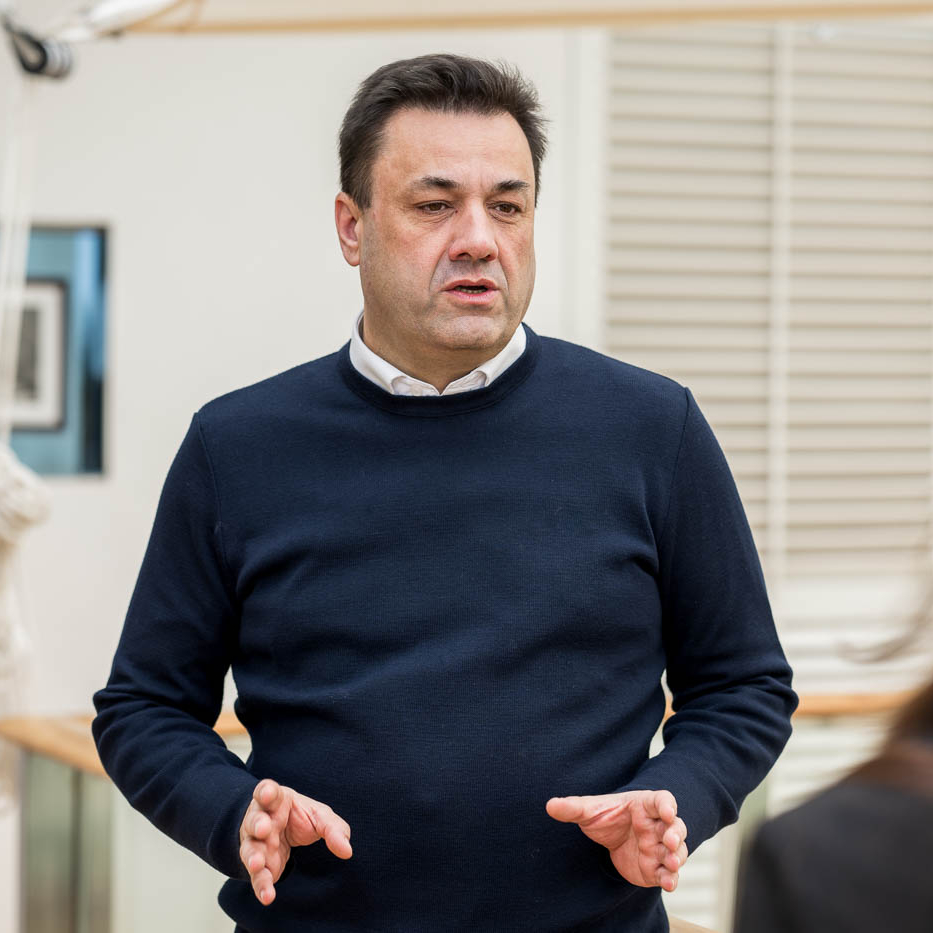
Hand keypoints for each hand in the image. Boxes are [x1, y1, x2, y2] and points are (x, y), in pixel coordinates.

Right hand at [239, 778, 351, 904]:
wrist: (283, 830)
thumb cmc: (299, 817)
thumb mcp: (319, 816)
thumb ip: (333, 829)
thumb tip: (347, 850)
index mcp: (276, 800)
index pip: (268, 791)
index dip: (266, 791)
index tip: (268, 793)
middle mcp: (261, 819)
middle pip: (255, 819)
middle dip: (258, 823)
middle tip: (264, 829)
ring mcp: (255, 842)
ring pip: (250, 848)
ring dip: (253, 856)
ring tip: (258, 864)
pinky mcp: (257, 864)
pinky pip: (256, 875)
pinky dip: (261, 885)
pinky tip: (267, 896)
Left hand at [546, 789, 686, 891]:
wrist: (610, 837)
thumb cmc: (606, 816)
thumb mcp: (589, 810)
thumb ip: (572, 807)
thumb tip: (549, 805)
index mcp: (644, 805)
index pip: (661, 800)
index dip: (667, 805)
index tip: (667, 811)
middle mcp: (656, 826)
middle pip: (675, 826)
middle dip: (675, 833)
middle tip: (668, 840)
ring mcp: (658, 847)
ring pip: (677, 850)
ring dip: (677, 856)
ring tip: (671, 863)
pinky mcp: (656, 868)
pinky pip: (669, 873)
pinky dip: (671, 877)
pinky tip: (668, 883)